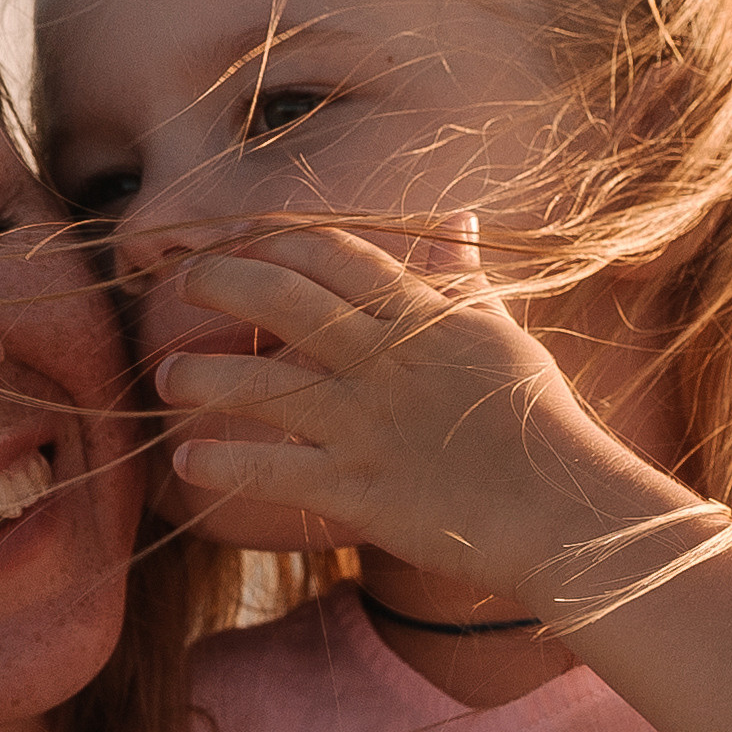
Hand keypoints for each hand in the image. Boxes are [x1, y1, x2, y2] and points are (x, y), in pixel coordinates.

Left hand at [155, 220, 689, 599]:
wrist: (566, 512)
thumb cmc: (539, 423)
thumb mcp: (504, 336)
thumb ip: (464, 281)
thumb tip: (458, 218)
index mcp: (423, 317)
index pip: (337, 255)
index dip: (276, 240)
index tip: (235, 239)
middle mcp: (387, 361)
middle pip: (286, 300)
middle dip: (222, 283)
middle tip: (182, 286)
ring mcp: (368, 425)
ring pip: (263, 386)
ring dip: (203, 378)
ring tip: (165, 381)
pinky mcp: (359, 490)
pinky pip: (272, 471)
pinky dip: (224, 465)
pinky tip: (188, 462)